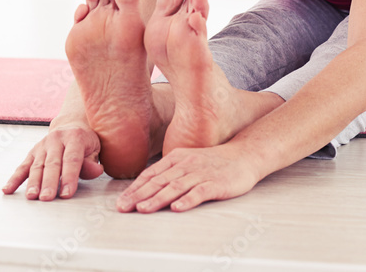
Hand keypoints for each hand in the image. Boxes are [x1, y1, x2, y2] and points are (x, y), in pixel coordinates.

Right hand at [1, 120, 103, 199]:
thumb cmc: (85, 142)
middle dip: (49, 182)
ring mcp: (42, 145)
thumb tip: (96, 171)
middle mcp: (56, 139)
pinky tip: (7, 189)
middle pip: (52, 163)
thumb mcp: (95, 148)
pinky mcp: (32, 152)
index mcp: (74, 137)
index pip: (71, 159)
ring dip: (33, 182)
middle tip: (47, 198)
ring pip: (37, 166)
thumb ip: (92, 162)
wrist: (71, 124)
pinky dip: (14, 179)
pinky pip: (22, 167)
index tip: (66, 194)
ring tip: (31, 196)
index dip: (69, 177)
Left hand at [116, 143, 261, 212]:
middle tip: (123, 207)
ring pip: (176, 187)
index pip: (151, 174)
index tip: (121, 201)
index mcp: (177, 158)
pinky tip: (177, 208)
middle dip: (139, 195)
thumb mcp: (188, 161)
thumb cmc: (214, 162)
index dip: (135, 188)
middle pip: (159, 181)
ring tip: (143, 209)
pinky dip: (187, 200)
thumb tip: (146, 185)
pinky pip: (200, 192)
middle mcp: (187, 164)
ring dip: (158, 199)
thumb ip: (170, 171)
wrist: (244, 155)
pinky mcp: (216, 183)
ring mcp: (202, 173)